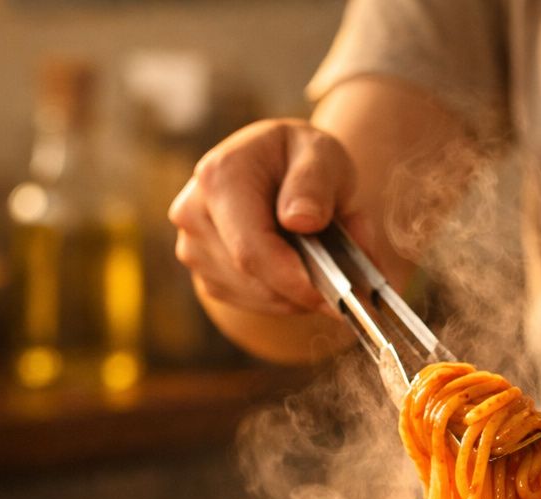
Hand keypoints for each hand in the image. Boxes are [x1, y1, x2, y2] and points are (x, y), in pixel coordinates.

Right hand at [169, 118, 364, 317]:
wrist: (275, 169)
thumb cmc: (301, 160)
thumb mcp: (321, 153)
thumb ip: (316, 183)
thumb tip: (303, 221)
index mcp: (219, 177)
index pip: (251, 250)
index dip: (294, 281)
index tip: (334, 297)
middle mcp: (194, 214)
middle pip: (254, 279)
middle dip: (304, 287)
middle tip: (347, 279)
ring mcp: (193, 248)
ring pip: (257, 297)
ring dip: (298, 292)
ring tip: (321, 258)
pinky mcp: (204, 274)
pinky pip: (251, 303)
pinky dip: (284, 296)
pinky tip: (296, 265)